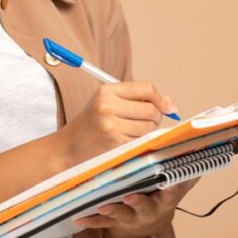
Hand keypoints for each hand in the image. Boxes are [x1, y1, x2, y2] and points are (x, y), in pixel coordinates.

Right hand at [56, 81, 172, 166]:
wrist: (67, 149)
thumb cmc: (90, 127)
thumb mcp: (107, 104)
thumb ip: (136, 100)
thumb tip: (169, 104)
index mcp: (106, 91)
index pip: (146, 88)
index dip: (161, 98)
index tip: (168, 107)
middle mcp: (108, 105)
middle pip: (151, 107)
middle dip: (155, 117)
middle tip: (145, 123)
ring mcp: (111, 124)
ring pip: (149, 125)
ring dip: (148, 131)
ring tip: (132, 133)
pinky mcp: (115, 141)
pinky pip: (142, 139)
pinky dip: (140, 142)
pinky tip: (127, 142)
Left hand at [74, 178, 199, 237]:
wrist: (152, 220)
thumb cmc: (163, 194)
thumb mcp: (179, 183)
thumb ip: (187, 168)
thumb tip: (201, 145)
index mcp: (166, 199)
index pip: (172, 193)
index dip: (173, 189)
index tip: (171, 183)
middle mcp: (150, 210)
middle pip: (145, 207)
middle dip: (138, 202)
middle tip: (130, 196)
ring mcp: (133, 218)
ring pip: (123, 216)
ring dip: (113, 211)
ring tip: (102, 207)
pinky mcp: (117, 222)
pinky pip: (103, 223)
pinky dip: (91, 221)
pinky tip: (79, 218)